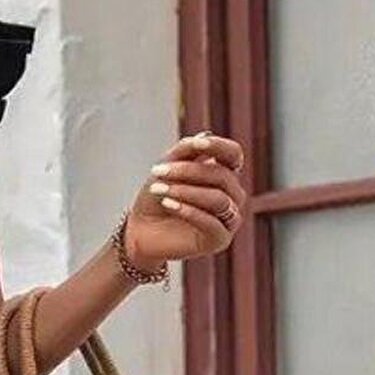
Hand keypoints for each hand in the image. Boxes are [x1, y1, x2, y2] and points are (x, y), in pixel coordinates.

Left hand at [122, 132, 246, 273]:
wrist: (141, 231)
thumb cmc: (156, 197)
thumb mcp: (166, 168)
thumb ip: (185, 151)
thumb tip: (205, 135)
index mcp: (224, 174)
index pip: (233, 154)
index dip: (218, 146)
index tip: (195, 145)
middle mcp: (232, 196)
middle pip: (222, 176)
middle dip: (188, 171)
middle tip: (157, 171)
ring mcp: (229, 219)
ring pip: (218, 199)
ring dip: (186, 192)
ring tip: (159, 189)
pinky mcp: (220, 240)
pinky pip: (212, 222)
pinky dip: (189, 211)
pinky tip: (168, 204)